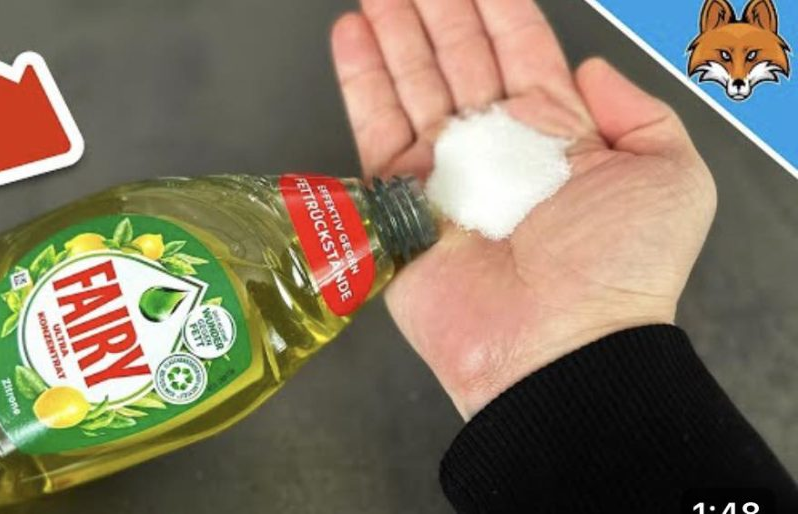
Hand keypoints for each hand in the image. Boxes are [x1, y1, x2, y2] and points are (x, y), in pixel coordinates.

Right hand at [332, 0, 715, 417]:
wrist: (555, 345)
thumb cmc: (619, 270)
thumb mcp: (671, 176)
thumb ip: (639, 111)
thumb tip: (592, 70)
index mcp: (555, 137)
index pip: (518, 51)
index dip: (494, 9)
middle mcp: (495, 151)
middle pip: (457, 61)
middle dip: (434, 13)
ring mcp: (444, 176)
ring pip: (412, 86)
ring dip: (394, 35)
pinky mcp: (398, 204)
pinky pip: (374, 131)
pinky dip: (360, 81)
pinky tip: (352, 36)